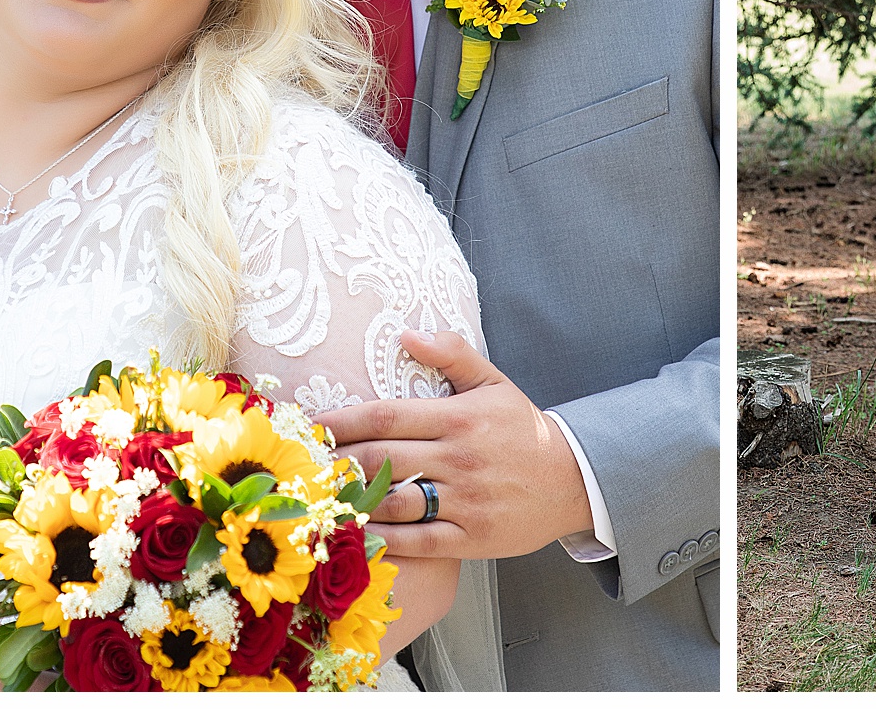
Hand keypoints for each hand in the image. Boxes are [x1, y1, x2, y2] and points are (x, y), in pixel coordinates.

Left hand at [314, 330, 593, 560]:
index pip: (386, 417)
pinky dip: (381, 540)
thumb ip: (452, 353)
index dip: (342, 422)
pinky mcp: (470, 537)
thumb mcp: (493, 382)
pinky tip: (355, 534)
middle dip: (336, 463)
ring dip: (351, 502)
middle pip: (380, 460)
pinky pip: (416, 541)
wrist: (572, 478)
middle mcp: (459, 458)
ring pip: (392, 503)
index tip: (310, 427)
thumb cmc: (521, 428)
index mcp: (460, 417)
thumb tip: (406, 334)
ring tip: (318, 498)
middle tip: (303, 465)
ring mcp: (464, 500)